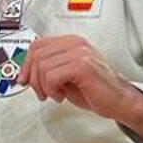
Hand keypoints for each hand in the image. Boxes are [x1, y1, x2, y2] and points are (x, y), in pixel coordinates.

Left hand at [19, 35, 136, 122]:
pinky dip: (51, 89)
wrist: (118, 100)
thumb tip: (25, 73)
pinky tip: (61, 96)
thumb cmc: (95, 90)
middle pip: (37, 54)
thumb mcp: (65, 75)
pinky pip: (51, 76)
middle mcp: (75, 44)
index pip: (37, 45)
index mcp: (71, 42)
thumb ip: (48, 69)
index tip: (24, 80)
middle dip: (33, 78)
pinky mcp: (82, 66)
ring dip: (43, 86)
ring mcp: (80, 53)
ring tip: (55, 94)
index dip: (26, 64)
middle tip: (41, 92)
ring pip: (42, 66)